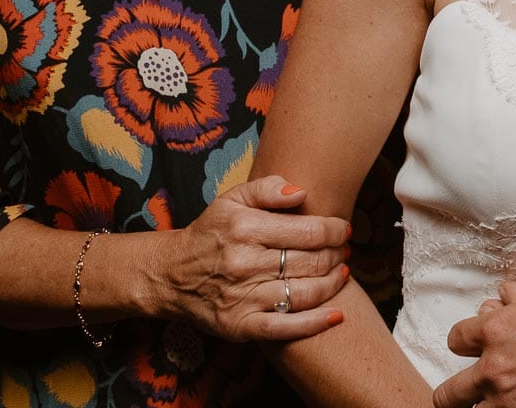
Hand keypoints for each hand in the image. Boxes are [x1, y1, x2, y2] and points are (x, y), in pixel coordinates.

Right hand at [159, 174, 351, 340]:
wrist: (171, 275)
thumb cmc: (210, 233)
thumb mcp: (231, 199)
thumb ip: (267, 188)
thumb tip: (302, 192)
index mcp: (245, 228)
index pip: (309, 231)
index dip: (335, 231)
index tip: (343, 230)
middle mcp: (244, 263)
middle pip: (312, 261)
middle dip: (337, 255)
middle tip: (344, 251)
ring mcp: (243, 298)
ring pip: (304, 293)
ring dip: (333, 283)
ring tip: (342, 273)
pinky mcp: (240, 326)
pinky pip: (285, 328)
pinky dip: (315, 323)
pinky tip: (337, 315)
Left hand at [435, 265, 515, 407]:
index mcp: (497, 330)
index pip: (457, 340)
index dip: (468, 339)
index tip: (478, 342)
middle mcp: (495, 369)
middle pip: (449, 393)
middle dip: (453, 392)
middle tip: (462, 392)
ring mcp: (511, 401)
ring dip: (477, 407)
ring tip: (486, 404)